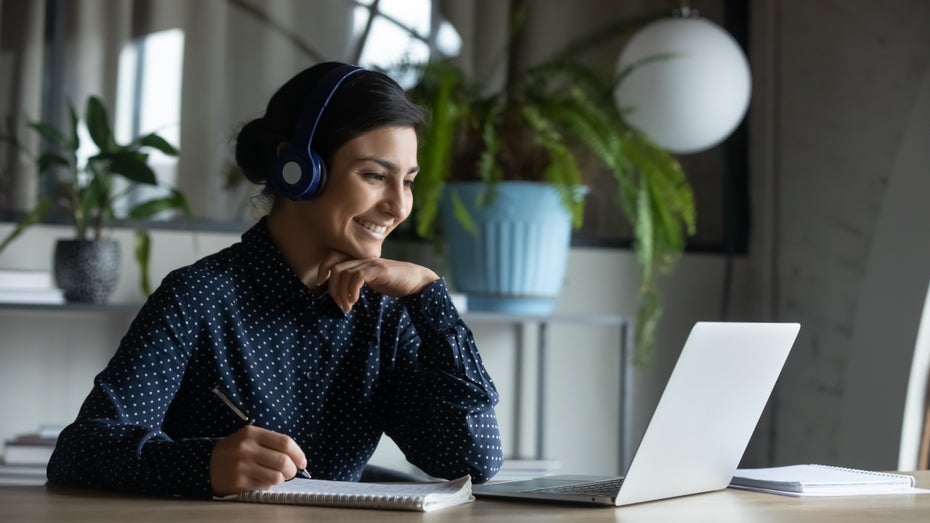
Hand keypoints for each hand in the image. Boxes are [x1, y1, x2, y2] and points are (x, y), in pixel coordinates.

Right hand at [210, 425, 306, 495]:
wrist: (207, 464)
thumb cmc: (235, 451)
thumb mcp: (249, 438)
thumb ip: (271, 442)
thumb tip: (297, 457)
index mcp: (252, 433)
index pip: (285, 442)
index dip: (298, 454)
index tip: (302, 462)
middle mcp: (246, 448)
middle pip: (283, 461)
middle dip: (292, 470)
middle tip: (291, 472)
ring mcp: (242, 466)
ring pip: (276, 477)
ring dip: (282, 479)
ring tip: (278, 477)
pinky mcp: (239, 482)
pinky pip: (264, 486)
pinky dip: (268, 485)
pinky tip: (263, 481)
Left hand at [316, 251, 438, 312]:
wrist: (415, 280)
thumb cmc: (393, 283)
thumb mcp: (372, 281)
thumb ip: (357, 282)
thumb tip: (341, 294)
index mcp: (359, 261)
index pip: (333, 258)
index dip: (322, 268)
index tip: (320, 284)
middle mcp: (363, 260)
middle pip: (335, 269)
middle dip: (332, 289)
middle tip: (340, 305)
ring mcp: (371, 264)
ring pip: (344, 273)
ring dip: (342, 293)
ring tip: (348, 306)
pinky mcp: (379, 270)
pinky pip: (358, 277)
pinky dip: (352, 290)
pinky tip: (355, 300)